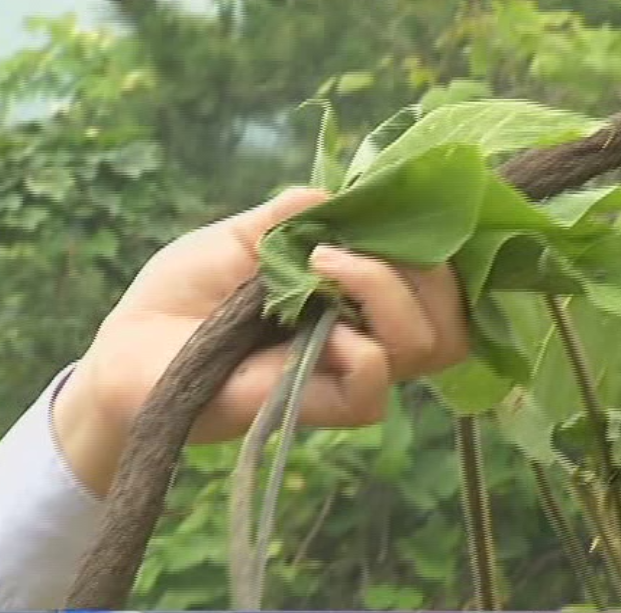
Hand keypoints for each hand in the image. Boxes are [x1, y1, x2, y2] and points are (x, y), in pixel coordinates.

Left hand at [53, 188, 469, 495]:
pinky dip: (363, 351)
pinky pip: (375, 389)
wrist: (131, 348)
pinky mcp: (320, 407)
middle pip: (451, 318)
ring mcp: (348, 373)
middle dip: (425, 270)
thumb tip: (346, 196)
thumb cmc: (187, 291)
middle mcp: (368, 334)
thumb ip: (297, 213)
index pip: (440, 283)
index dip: (439, 249)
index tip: (401, 210)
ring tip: (325, 263)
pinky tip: (322, 326)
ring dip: (389, 294)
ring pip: (428, 346)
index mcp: (360, 295)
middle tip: (357, 244)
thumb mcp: (244, 233)